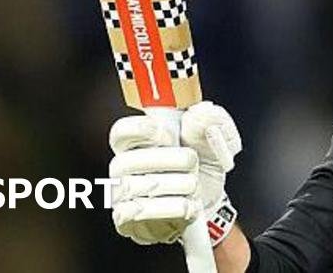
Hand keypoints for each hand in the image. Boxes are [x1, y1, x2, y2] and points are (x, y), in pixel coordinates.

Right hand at [109, 101, 241, 244]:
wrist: (208, 206)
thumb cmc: (201, 170)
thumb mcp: (211, 143)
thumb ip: (208, 123)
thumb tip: (200, 113)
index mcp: (139, 142)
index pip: (122, 130)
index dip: (142, 129)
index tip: (168, 135)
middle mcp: (123, 167)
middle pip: (126, 161)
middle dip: (167, 160)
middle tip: (192, 162)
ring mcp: (121, 194)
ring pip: (134, 187)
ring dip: (174, 185)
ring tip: (194, 186)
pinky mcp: (126, 219)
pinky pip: (134, 213)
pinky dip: (167, 208)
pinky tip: (186, 206)